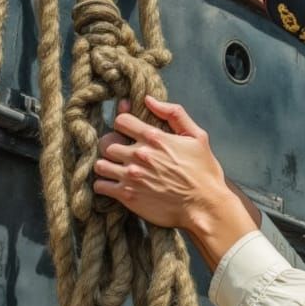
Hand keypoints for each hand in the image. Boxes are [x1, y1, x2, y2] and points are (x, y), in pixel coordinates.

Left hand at [94, 96, 246, 236]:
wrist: (204, 206)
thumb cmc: (204, 172)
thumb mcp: (197, 136)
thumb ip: (174, 114)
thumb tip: (148, 99)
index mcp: (154, 137)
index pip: (120, 120)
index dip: (123, 124)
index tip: (127, 132)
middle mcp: (139, 154)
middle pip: (106, 141)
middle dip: (112, 145)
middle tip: (121, 154)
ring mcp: (130, 175)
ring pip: (99, 164)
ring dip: (106, 165)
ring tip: (115, 170)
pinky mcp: (127, 196)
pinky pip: (100, 186)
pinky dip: (103, 185)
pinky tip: (114, 186)